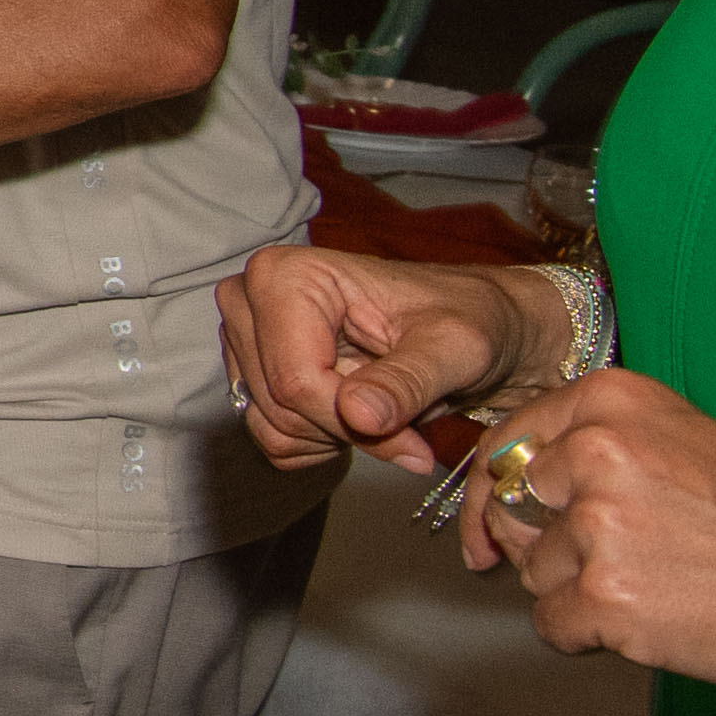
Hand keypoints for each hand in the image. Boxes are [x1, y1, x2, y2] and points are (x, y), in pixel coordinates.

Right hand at [217, 239, 575, 474]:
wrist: (469, 327)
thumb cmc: (468, 320)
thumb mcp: (456, 348)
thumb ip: (407, 381)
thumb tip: (359, 414)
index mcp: (287, 274)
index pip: (295, 379)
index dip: (354, 420)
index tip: (414, 439)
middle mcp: (250, 299)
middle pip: (279, 405)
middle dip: (347, 427)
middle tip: (404, 414)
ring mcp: (245, 338)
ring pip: (273, 428)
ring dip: (338, 436)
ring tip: (385, 406)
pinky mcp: (250, 373)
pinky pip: (272, 440)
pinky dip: (322, 442)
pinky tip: (359, 410)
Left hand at [446, 368, 715, 715]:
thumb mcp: (688, 448)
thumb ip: (600, 453)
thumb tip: (510, 490)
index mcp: (614, 400)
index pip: (510, 442)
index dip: (507, 492)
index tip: (511, 521)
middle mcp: (596, 451)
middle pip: (514, 511)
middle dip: (550, 546)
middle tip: (629, 564)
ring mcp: (599, 525)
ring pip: (534, 573)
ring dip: (580, 594)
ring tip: (666, 589)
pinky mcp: (606, 598)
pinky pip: (552, 626)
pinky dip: (591, 638)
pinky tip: (657, 624)